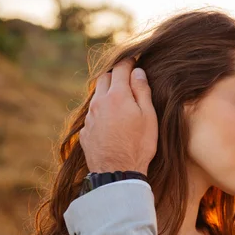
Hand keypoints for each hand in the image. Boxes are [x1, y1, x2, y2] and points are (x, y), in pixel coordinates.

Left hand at [80, 59, 157, 174]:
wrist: (117, 173)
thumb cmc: (139, 145)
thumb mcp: (149, 117)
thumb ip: (142, 92)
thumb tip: (138, 72)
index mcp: (117, 96)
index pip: (121, 69)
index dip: (129, 62)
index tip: (135, 61)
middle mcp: (99, 102)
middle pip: (104, 78)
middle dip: (115, 75)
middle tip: (127, 78)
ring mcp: (90, 117)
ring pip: (96, 95)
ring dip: (107, 92)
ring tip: (120, 100)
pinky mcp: (85, 131)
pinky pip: (92, 113)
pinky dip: (101, 110)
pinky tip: (111, 120)